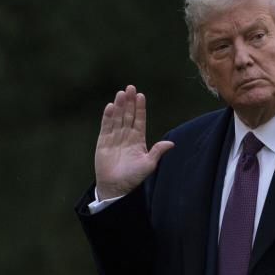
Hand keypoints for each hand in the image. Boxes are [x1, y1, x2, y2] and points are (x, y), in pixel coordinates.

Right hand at [94, 85, 173, 199]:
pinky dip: (108, 117)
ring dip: (119, 106)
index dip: (140, 108)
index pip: (139, 120)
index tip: (140, 95)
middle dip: (129, 102)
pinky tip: (111, 106)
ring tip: (121, 93)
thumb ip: (157, 152)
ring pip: (117, 118)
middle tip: (130, 87)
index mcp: (138, 139)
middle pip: (128, 115)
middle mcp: (126, 135)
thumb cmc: (133, 177)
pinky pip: (106, 126)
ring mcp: (114, 137)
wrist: (116, 187)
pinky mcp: (103, 142)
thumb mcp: (148, 164)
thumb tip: (171, 143)